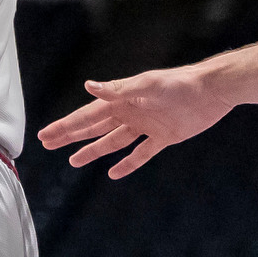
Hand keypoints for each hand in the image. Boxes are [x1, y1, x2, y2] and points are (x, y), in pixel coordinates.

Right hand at [36, 66, 232, 177]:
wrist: (211, 91)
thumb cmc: (179, 83)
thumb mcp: (147, 85)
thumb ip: (119, 89)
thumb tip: (89, 86)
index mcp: (121, 100)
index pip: (86, 116)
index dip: (65, 126)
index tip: (45, 134)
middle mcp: (129, 112)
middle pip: (93, 128)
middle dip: (70, 136)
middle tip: (47, 144)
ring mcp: (145, 126)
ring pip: (112, 142)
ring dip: (93, 151)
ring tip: (73, 161)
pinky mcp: (163, 137)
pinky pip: (141, 154)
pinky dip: (127, 163)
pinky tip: (114, 173)